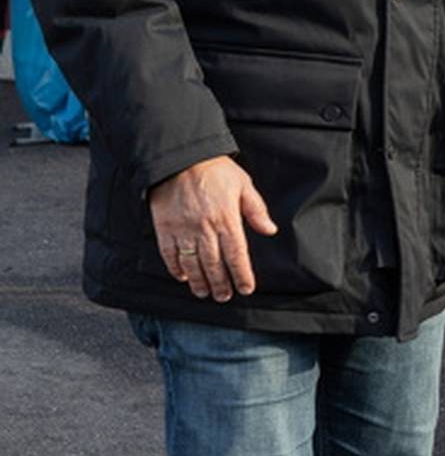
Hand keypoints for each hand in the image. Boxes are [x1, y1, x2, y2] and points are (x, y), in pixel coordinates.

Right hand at [148, 156, 277, 301]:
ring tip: (204, 293)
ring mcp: (182, 230)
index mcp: (227, 218)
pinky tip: (182, 277)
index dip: (242, 274)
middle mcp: (204, 228)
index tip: (246, 288)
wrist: (180, 158)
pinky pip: (169, 255)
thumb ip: (256, 209)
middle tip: (224, 296)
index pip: (237, 254)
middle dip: (220, 284)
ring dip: (199, 282)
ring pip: (192, 264)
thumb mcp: (243, 184)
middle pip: (214, 264)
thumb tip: (270, 230)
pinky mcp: (164, 228)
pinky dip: (175, 269)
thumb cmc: (215, 170)